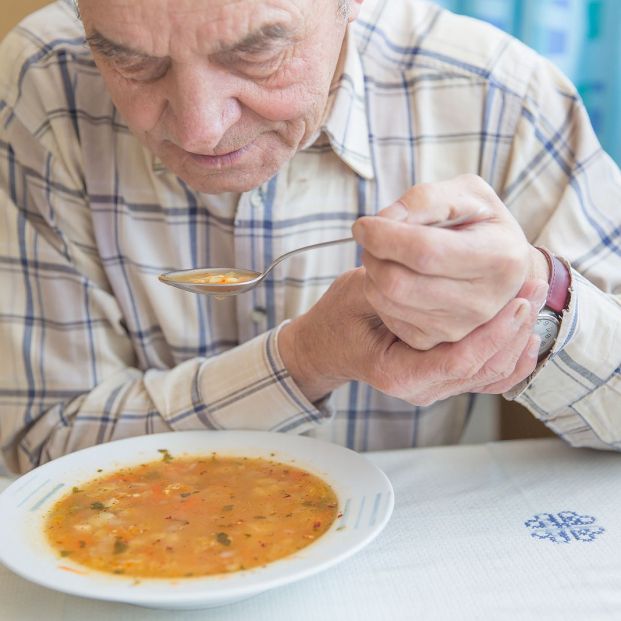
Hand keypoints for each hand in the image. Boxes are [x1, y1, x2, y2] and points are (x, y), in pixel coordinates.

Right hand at [278, 268, 546, 405]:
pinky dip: (512, 358)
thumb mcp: (356, 293)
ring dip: (518, 339)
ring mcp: (434, 388)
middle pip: (484, 370)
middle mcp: (420, 390)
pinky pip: (486, 378)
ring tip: (536, 300)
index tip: (518, 298)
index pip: (459, 360)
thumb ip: (392, 285)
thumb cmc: (338, 318)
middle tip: (536, 287)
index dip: (494, 330)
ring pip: (492, 375)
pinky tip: (528, 333)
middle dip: (516, 330)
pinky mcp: (443, 380)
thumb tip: (435, 264)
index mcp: (397, 374)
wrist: (328, 344)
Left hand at [351, 174, 549, 349]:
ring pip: (388, 300)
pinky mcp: (435, 341)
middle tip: (372, 239)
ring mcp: (459, 328)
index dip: (383, 236)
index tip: (362, 225)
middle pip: (398, 281)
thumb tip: (382, 222)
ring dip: (372, 272)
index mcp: (499, 258)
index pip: (424, 251)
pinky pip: (388, 316)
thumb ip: (423, 201)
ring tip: (384, 255)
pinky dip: (379, 293)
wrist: (496, 263)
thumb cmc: (476, 223)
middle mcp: (482, 302)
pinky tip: (395, 277)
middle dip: (373, 254)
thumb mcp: (463, 194)